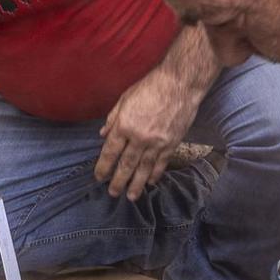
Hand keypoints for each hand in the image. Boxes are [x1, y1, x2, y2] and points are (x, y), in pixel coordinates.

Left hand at [94, 67, 200, 200]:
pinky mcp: (172, 142)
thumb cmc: (150, 87)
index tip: (99, 177)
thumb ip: (112, 119)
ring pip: (144, 168)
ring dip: (137, 184)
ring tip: (131, 196)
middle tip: (113, 193)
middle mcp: (139, 137)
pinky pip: (162, 162)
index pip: (110, 152)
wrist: (181, 83)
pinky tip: (151, 182)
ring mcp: (157, 142)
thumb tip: (102, 135)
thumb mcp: (124, 99)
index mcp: (124, 126)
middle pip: (126, 165)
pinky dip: (156, 174)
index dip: (103, 167)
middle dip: (118, 181)